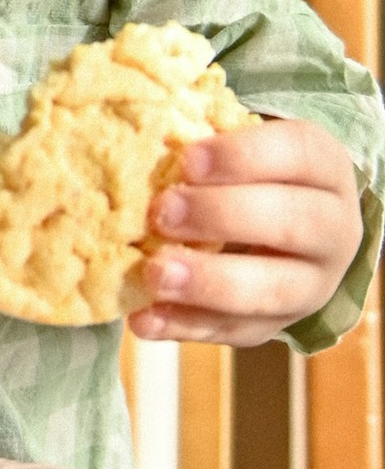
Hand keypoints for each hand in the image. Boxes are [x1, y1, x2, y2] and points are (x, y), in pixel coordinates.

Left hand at [128, 115, 367, 347]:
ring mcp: (312, 284)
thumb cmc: (244, 175)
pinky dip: (188, 326)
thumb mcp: (238, 148)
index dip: (242, 156)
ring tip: (154, 274)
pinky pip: (237, 331)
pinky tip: (145, 318)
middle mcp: (332, 228)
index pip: (297, 154)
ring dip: (209, 282)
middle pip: (292, 222)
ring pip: (272, 289)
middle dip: (223, 216)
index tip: (187, 159)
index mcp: (324, 168)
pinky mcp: (277, 325)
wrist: (281, 231)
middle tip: (162, 213)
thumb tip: (136, 136)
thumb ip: (202, 146)